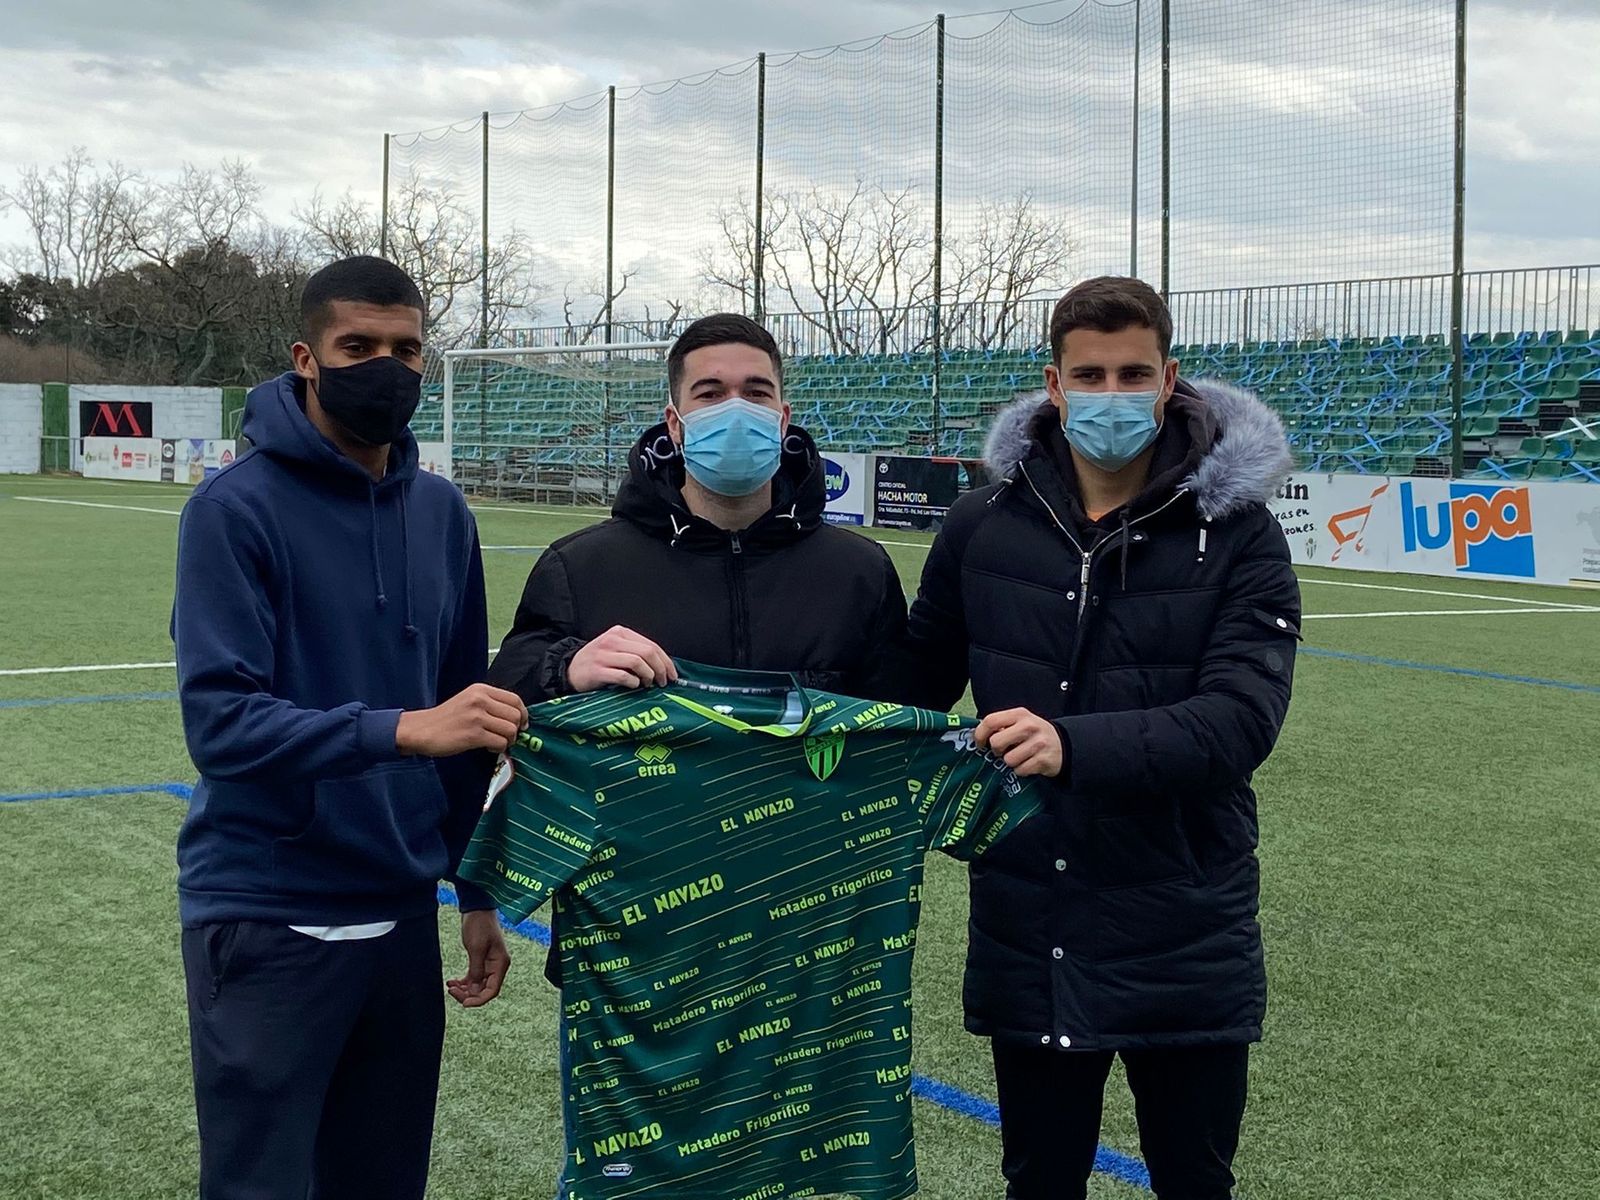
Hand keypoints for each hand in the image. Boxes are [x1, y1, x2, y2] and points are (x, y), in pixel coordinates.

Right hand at [396, 684, 528, 756]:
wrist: (421, 730)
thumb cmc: (446, 718)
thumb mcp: (468, 701)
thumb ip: (490, 704)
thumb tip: (516, 717)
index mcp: (481, 690)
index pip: (514, 699)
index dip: (523, 713)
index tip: (522, 724)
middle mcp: (480, 700)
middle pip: (516, 715)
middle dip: (516, 729)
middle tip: (507, 737)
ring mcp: (477, 717)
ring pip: (510, 730)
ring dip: (508, 740)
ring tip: (496, 742)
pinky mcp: (473, 734)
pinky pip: (500, 742)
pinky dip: (499, 748)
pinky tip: (489, 748)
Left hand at [447, 909, 510, 1007]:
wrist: (477, 908)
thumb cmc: (479, 925)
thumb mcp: (476, 948)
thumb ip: (476, 970)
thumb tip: (473, 990)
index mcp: (500, 964)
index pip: (492, 990)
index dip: (479, 1000)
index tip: (464, 1003)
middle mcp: (497, 966)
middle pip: (484, 990)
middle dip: (468, 994)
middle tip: (452, 991)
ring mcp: (489, 964)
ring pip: (477, 985)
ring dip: (464, 989)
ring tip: (450, 986)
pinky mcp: (480, 960)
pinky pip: (472, 977)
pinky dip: (463, 982)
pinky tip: (451, 981)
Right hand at [567, 626, 677, 691]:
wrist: (569, 669)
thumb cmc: (598, 662)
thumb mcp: (616, 649)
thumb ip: (636, 652)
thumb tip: (663, 667)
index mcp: (620, 633)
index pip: (651, 645)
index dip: (666, 661)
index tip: (672, 675)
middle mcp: (612, 640)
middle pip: (647, 652)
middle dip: (660, 669)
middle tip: (662, 682)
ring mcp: (604, 655)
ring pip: (637, 662)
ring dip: (648, 676)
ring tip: (647, 684)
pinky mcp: (597, 670)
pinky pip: (623, 676)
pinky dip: (633, 683)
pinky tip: (633, 686)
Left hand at [974, 708, 1063, 777]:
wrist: (1064, 745)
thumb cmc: (1034, 734)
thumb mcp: (1020, 722)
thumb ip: (1001, 725)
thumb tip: (978, 736)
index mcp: (1019, 714)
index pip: (990, 721)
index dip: (980, 734)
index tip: (980, 744)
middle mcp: (1028, 726)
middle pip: (996, 742)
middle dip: (996, 750)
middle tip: (1003, 751)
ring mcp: (1037, 743)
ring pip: (1008, 760)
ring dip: (1010, 762)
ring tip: (1019, 757)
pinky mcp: (1043, 760)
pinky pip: (1020, 770)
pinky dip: (1021, 770)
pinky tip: (1028, 763)